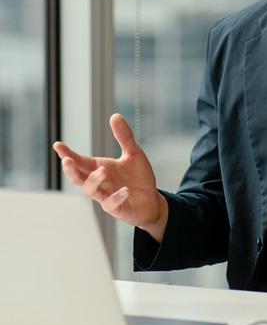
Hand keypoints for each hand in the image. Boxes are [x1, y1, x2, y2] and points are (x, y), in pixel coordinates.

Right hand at [53, 114, 167, 241]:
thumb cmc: (138, 177)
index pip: (79, 161)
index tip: (57, 145)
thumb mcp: (133, 153)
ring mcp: (106, 196)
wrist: (151, 200)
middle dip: (70, 170)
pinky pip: (111, 205)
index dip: (67, 154)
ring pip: (90, 191)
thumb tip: (114, 115)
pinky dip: (116, 197)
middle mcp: (99, 182)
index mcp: (99, 167)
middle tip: (67, 160)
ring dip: (93, 181)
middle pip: (78, 178)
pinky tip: (125, 190)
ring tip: (103, 171)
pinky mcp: (117, 209)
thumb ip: (124, 136)